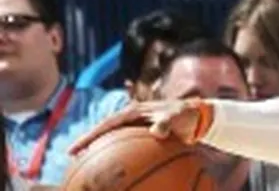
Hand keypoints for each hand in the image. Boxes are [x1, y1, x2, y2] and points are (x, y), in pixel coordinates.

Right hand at [69, 100, 205, 154]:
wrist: (199, 117)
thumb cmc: (188, 115)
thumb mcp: (178, 115)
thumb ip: (168, 122)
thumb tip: (158, 131)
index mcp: (134, 111)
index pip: (107, 124)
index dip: (90, 136)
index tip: (75, 149)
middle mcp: (131, 118)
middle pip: (104, 132)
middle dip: (87, 144)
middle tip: (71, 159)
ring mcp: (136, 127)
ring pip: (113, 139)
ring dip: (100, 151)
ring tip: (86, 167)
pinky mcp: (142, 135)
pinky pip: (127, 148)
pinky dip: (119, 158)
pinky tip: (116, 173)